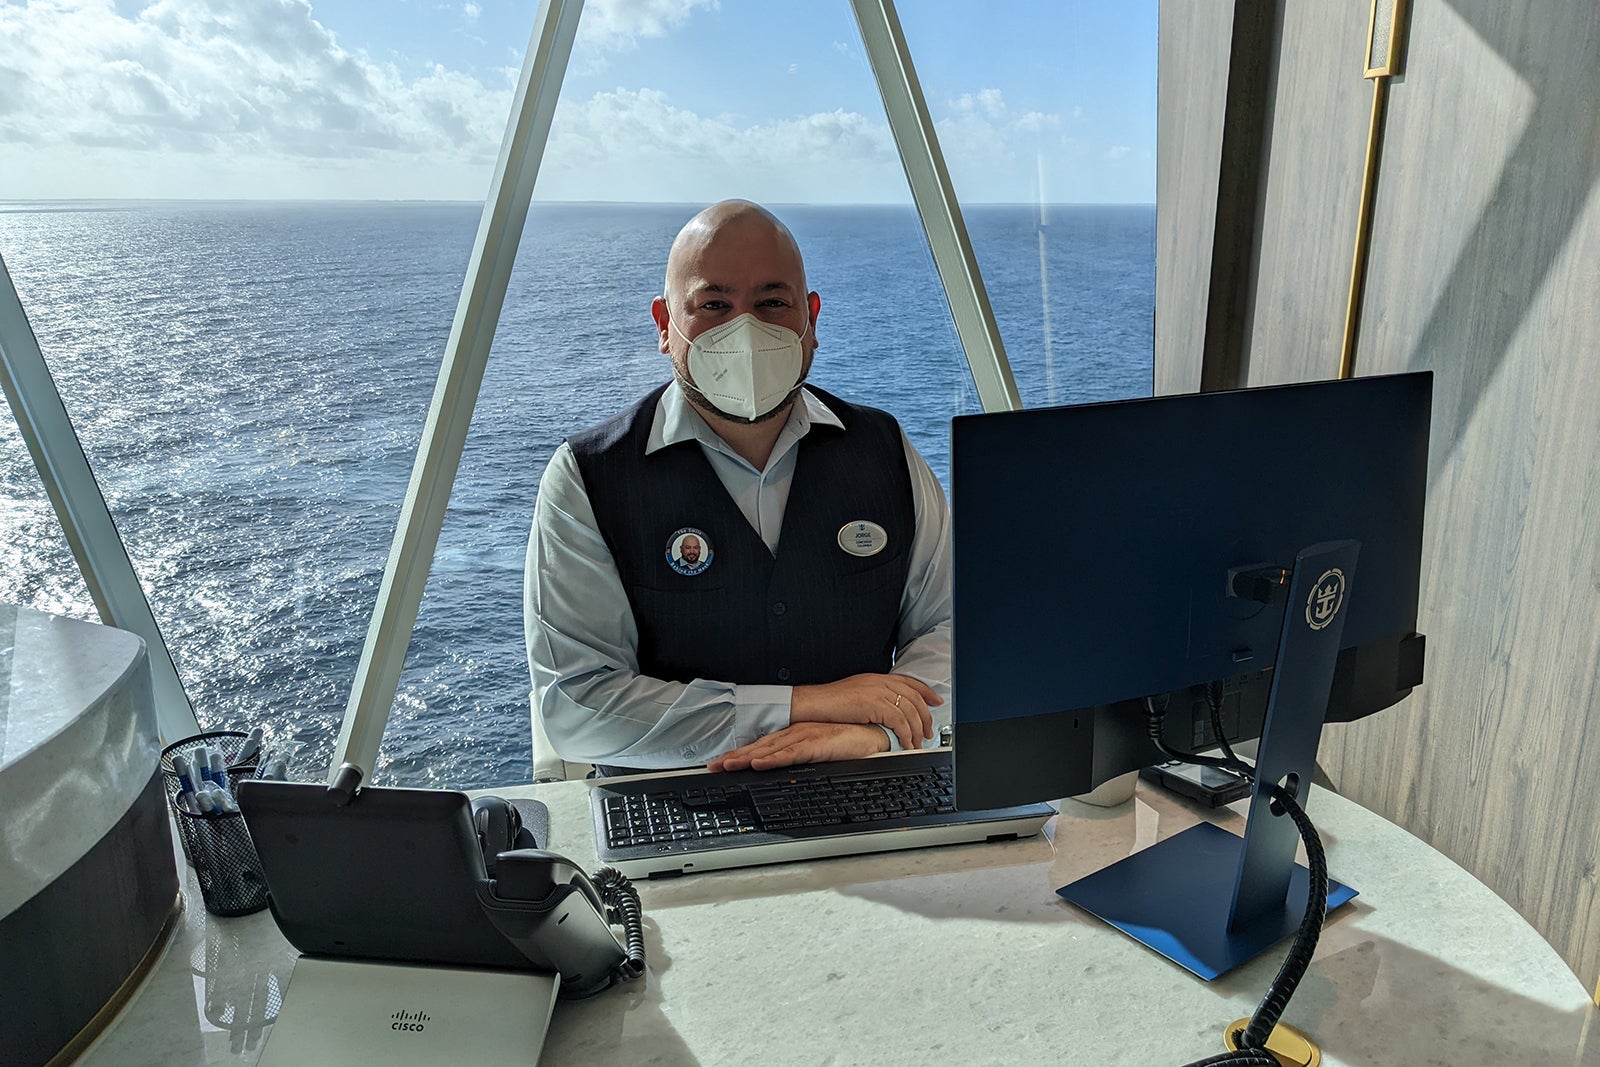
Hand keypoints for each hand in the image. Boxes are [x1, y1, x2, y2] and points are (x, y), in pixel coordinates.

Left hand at [708, 723, 888, 772]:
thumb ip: (799, 762)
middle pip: (759, 747)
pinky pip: (791, 753)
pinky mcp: (817, 743)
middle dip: (734, 757)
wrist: (873, 735)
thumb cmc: (847, 744)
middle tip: (712, 767)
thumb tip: (783, 776)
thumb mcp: (817, 755)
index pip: (761, 746)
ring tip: (727, 766)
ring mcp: (805, 737)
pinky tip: (759, 764)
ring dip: (747, 758)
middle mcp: (795, 734)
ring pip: (769, 749)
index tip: (720, 764)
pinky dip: (774, 759)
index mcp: (794, 736)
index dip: (739, 755)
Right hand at [789, 673, 939, 751]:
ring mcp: (878, 692)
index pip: (909, 682)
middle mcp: (880, 682)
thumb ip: (873, 698)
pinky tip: (905, 744)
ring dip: (916, 730)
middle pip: (914, 698)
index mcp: (877, 678)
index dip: (926, 692)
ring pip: (909, 711)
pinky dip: (905, 734)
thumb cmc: (830, 703)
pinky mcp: (874, 704)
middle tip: (928, 732)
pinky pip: (899, 721)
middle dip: (925, 716)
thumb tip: (886, 711)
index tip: (936, 701)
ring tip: (917, 744)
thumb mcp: (856, 694)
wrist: (814, 703)